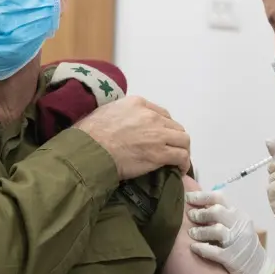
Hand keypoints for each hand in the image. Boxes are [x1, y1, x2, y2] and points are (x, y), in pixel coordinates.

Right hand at [74, 95, 190, 179]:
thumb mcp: (107, 112)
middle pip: (175, 126)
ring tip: (178, 160)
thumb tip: (125, 124)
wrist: (90, 150)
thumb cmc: (90, 134)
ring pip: (183, 140)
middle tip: (170, 149)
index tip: (161, 137)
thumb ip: (122, 114)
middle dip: (174, 138)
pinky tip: (180, 170)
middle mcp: (151, 116)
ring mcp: (158, 134)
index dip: (164, 127)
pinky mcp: (160, 153)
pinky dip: (184, 163)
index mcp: (137, 103)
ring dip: (182, 150)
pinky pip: (181, 156)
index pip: (161, 113)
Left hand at [185, 191, 274, 273]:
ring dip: (201, 231)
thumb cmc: (243, 249)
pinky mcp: (233, 258)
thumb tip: (198, 207)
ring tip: (191, 233)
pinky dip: (202, 248)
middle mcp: (240, 226)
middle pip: (217, 211)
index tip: (188, 198)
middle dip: (200, 213)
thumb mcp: (237, 228)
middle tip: (190, 216)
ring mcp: (238, 242)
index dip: (201, 196)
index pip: (219, 198)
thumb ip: (222, 218)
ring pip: (217, 230)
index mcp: (240, 216)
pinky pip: (215, 251)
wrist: (260, 272)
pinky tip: (194, 248)